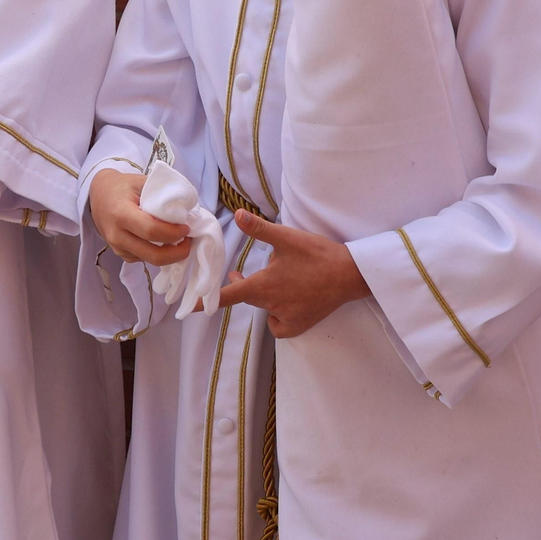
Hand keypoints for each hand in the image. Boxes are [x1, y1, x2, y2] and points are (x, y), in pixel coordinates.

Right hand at [88, 168, 191, 265]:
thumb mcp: (142, 182)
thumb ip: (163, 193)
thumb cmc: (122, 186)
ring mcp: (116, 247)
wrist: (98, 194)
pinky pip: (142, 259)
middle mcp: (117, 234)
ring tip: (178, 241)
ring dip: (168, 255)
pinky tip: (162, 243)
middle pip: (153, 255)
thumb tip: (187, 209)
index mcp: (122, 214)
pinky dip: (156, 254)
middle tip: (188, 242)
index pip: (152, 231)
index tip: (186, 227)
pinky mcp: (118, 253)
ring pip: (149, 260)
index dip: (173, 233)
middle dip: (176, 253)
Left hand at [217, 210, 370, 336]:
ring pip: (265, 307)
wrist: (352, 275)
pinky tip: (286, 303)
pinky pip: (279, 324)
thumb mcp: (287, 238)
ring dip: (263, 296)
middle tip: (238, 275)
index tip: (188, 309)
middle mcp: (270, 306)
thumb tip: (236, 214)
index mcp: (262, 286)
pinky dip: (278, 315)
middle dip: (241, 286)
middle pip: (247, 297)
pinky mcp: (300, 325)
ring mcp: (286, 318)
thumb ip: (259, 229)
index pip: (226, 297)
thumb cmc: (318, 255)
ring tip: (274, 281)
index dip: (205, 302)